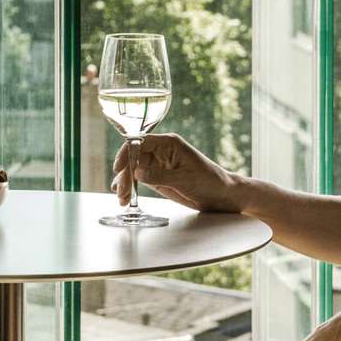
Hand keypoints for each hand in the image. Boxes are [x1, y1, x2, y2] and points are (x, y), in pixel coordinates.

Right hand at [111, 134, 239, 212]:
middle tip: (121, 191)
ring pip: (133, 169)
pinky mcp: (158, 178)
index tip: (119, 167)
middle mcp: (161, 151)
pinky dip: (130, 187)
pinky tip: (124, 197)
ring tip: (122, 199)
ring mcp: (158, 165)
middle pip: (133, 157)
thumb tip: (136, 173)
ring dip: (125, 182)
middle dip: (124, 174)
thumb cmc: (209, 181)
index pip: (140, 142)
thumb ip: (159, 176)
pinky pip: (139, 179)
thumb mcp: (184, 179)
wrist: (222, 196)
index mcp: (169, 143)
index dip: (126, 152)